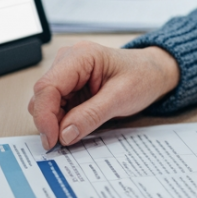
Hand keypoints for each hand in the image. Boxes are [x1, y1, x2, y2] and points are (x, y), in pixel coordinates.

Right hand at [28, 41, 179, 149]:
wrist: (154, 73)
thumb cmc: (143, 77)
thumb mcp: (121, 98)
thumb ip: (91, 116)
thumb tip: (64, 134)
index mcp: (81, 56)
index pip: (48, 86)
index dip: (44, 116)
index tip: (52, 140)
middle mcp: (68, 61)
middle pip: (42, 96)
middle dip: (50, 121)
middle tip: (64, 142)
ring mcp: (67, 73)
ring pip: (46, 103)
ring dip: (56, 122)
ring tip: (77, 131)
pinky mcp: (69, 85)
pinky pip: (56, 106)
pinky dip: (62, 120)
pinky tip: (77, 126)